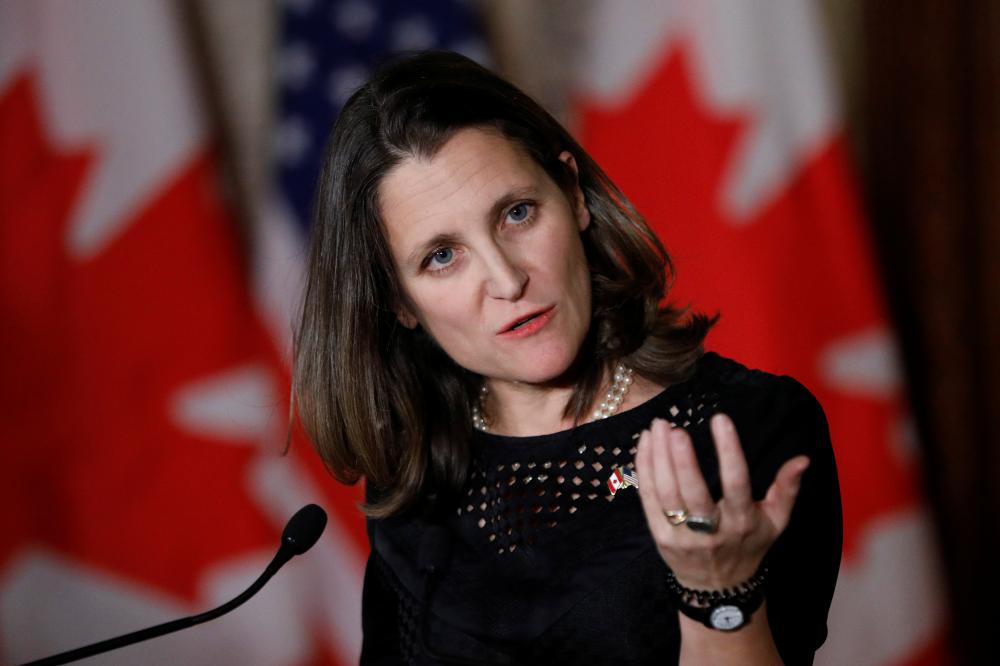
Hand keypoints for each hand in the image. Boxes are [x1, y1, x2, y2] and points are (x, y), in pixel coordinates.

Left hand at [635, 413, 809, 589]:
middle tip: (674, 427)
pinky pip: (649, 499)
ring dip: (658, 457)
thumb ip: (788, 488)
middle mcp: (712, 530)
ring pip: (666, 493)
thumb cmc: (749, 544)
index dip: (729, 451)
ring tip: (657, 427)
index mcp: (742, 521)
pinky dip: (644, 470)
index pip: (736, 482)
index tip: (720, 418)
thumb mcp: (776, 521)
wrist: (717, 586)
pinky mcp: (660, 537)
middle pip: (693, 490)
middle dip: (682, 457)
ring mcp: (682, 535)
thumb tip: (803, 459)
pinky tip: (644, 445)